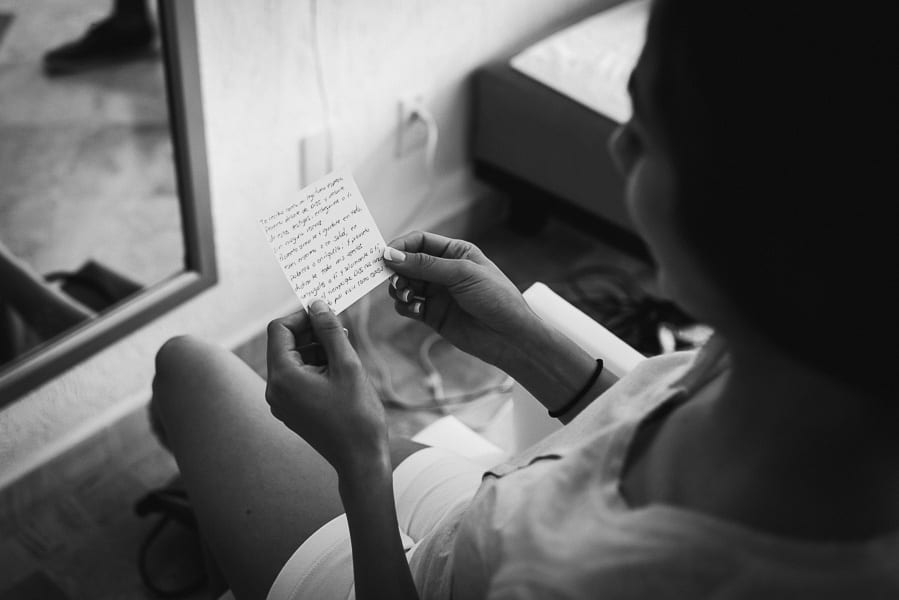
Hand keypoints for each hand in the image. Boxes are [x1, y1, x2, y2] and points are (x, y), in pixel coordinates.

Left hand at [265, 300, 388, 477]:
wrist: (361, 460)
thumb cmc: (357, 415)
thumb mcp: (347, 365)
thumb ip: (330, 331)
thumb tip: (317, 304)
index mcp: (283, 377)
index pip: (279, 329)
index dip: (302, 316)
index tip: (328, 314)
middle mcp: (275, 389)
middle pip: (284, 344)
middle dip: (311, 333)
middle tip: (342, 331)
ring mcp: (282, 402)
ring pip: (293, 360)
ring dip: (316, 350)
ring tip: (345, 354)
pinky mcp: (292, 410)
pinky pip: (298, 378)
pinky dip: (316, 367)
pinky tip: (340, 371)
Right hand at [383, 231, 537, 368]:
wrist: (509, 336)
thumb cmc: (496, 298)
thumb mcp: (462, 273)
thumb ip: (426, 265)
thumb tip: (392, 256)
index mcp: (455, 252)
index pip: (419, 241)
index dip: (400, 247)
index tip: (384, 256)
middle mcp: (443, 271)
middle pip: (407, 263)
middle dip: (397, 271)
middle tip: (397, 281)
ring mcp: (437, 293)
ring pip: (404, 285)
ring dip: (400, 289)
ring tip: (408, 296)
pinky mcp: (432, 314)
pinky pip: (408, 306)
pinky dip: (406, 306)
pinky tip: (418, 309)